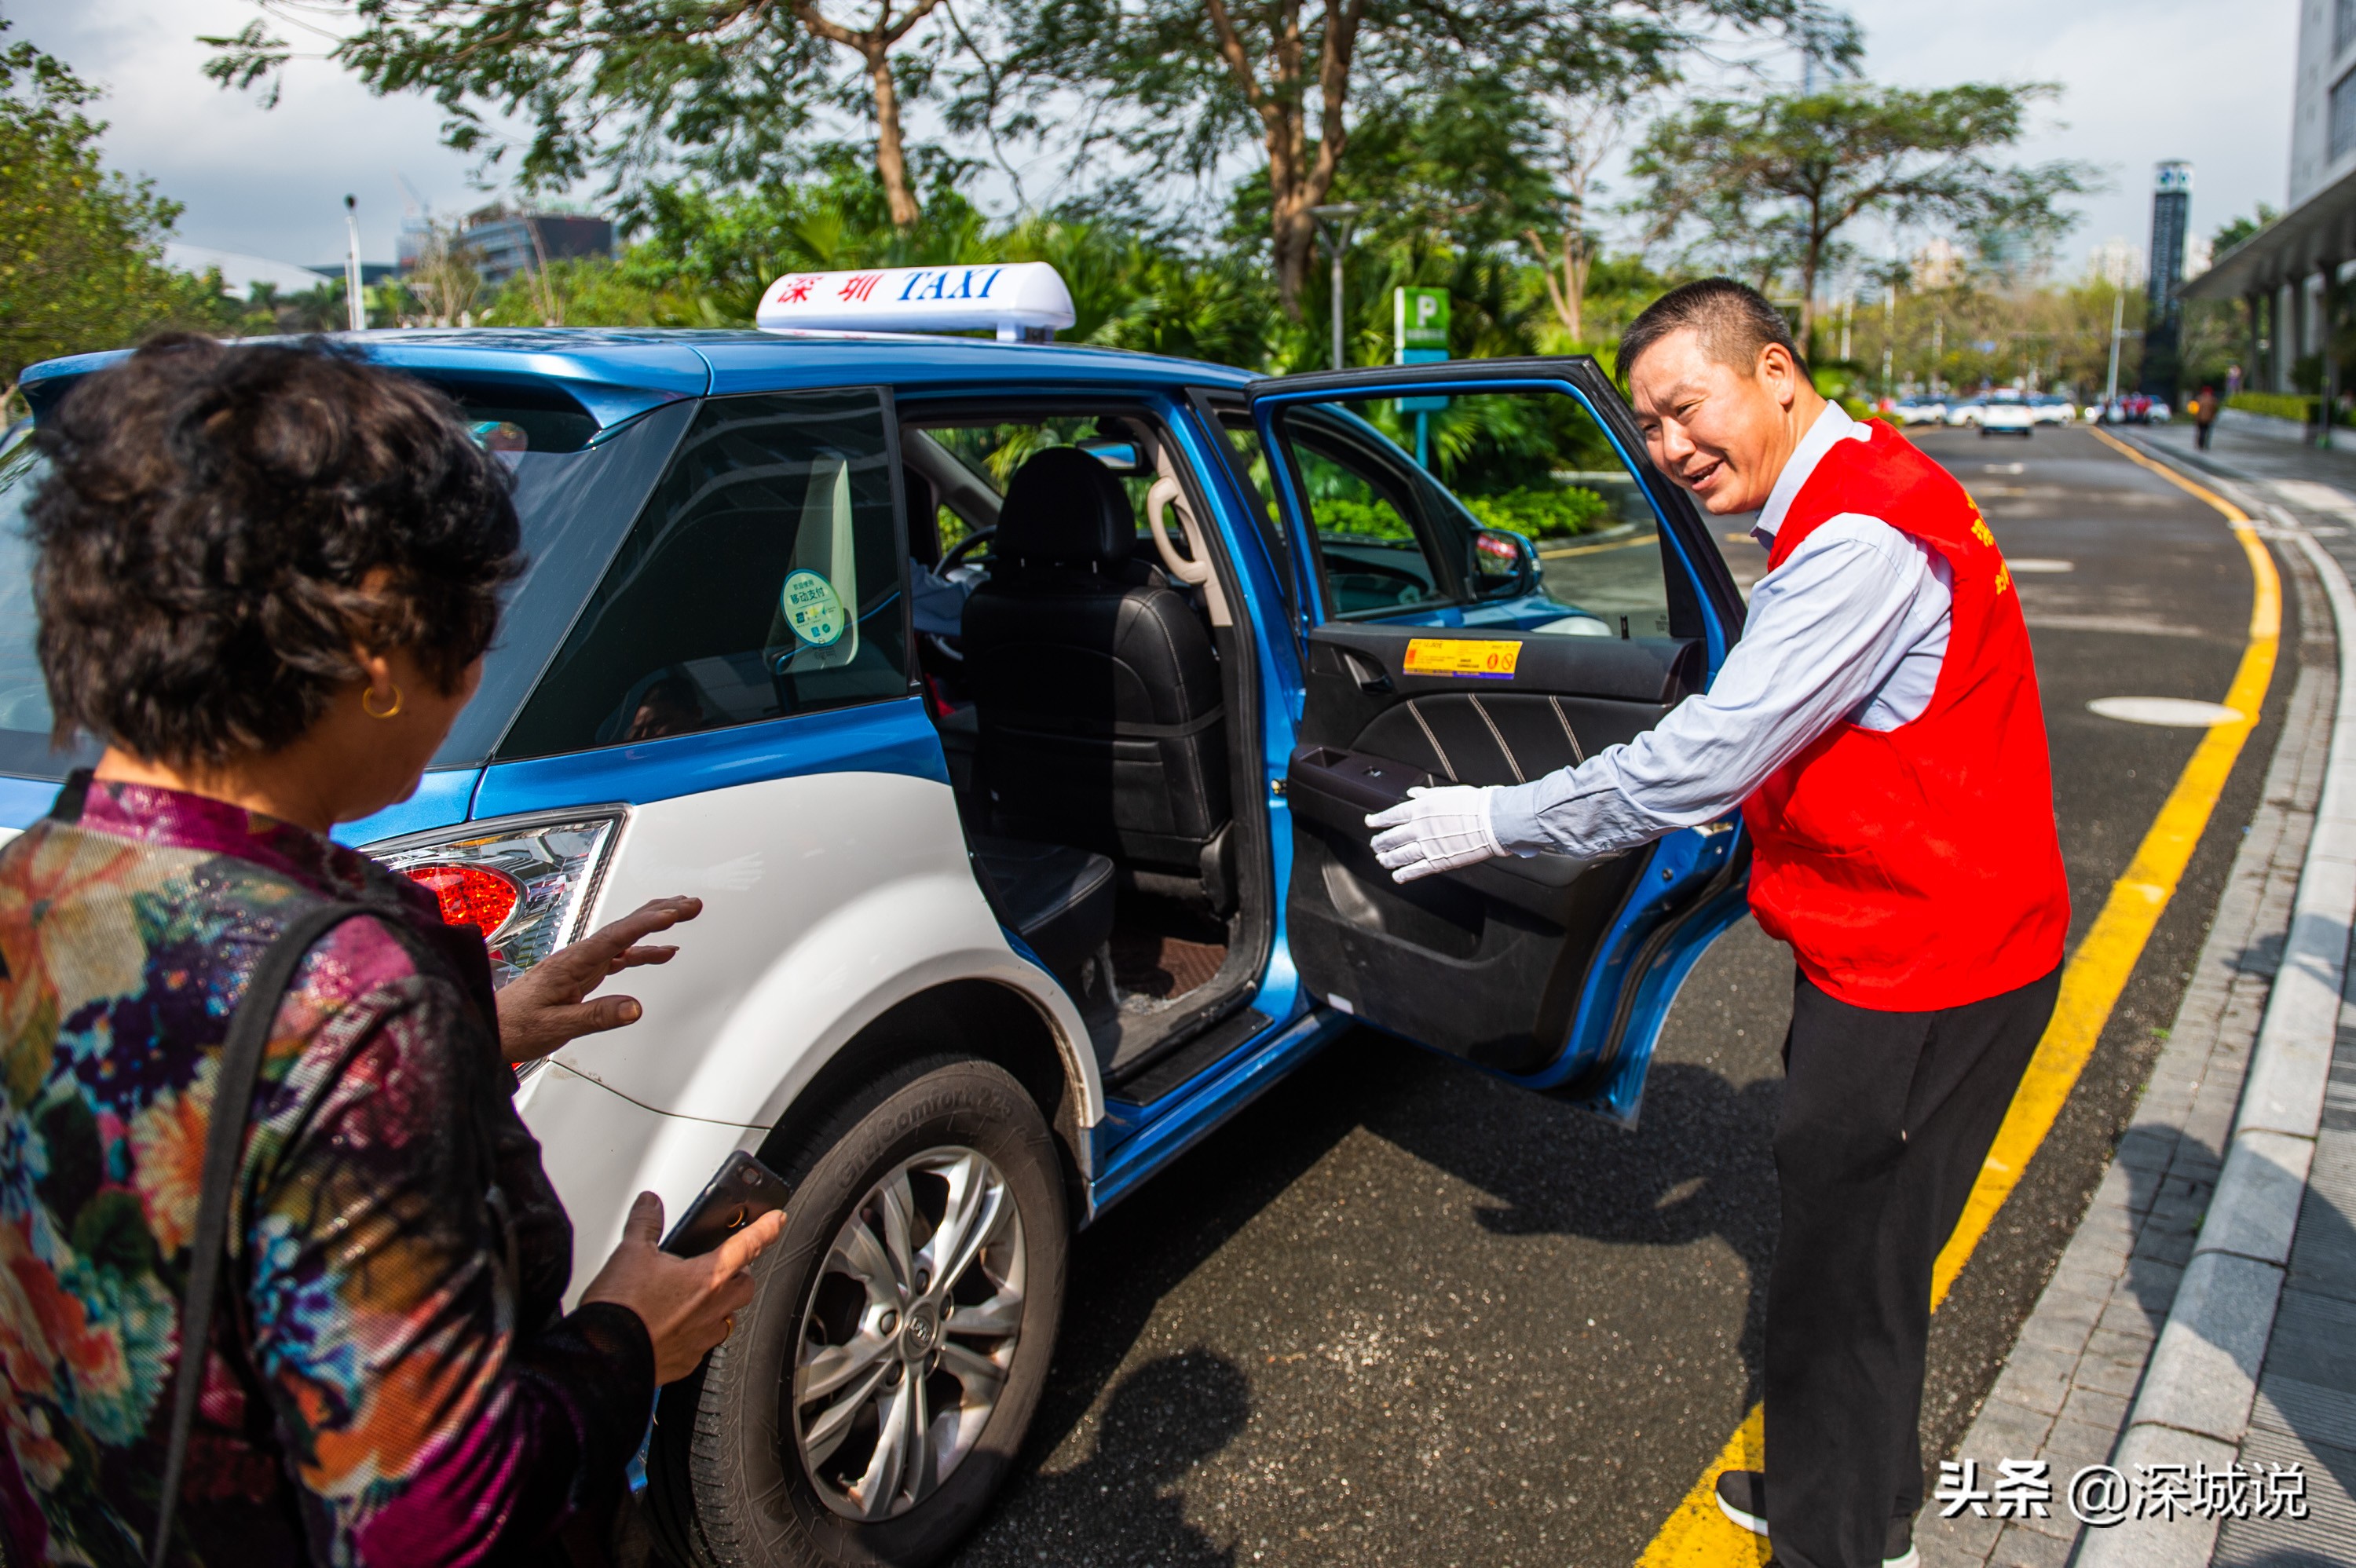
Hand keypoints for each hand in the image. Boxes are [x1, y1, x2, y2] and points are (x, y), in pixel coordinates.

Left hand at [495, 895, 702, 1064]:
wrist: (492, 1027)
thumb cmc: (516, 1025)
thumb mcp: (557, 1026)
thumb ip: (597, 1016)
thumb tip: (634, 1007)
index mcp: (571, 963)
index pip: (615, 938)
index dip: (646, 924)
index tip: (674, 914)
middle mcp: (578, 957)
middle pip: (624, 926)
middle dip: (659, 912)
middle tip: (692, 904)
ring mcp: (582, 963)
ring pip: (625, 937)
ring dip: (655, 924)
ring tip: (685, 914)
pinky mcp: (583, 974)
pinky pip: (621, 956)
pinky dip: (644, 951)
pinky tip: (663, 953)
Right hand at [582, 1191, 784, 1384]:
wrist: (605, 1355)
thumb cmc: (622, 1307)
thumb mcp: (630, 1252)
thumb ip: (645, 1223)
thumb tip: (650, 1205)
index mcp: (708, 1277)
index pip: (748, 1245)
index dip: (766, 1230)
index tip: (776, 1221)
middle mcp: (713, 1309)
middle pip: (744, 1286)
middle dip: (740, 1274)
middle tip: (726, 1265)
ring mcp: (701, 1338)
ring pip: (726, 1319)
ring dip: (719, 1306)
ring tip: (698, 1297)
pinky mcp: (686, 1362)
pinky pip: (702, 1345)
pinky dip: (696, 1334)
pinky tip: (677, 1328)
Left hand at [1366, 785, 1504, 882]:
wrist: (1492, 821)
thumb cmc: (1474, 804)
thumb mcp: (1447, 793)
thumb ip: (1426, 795)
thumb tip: (1412, 793)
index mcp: (1420, 809)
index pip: (1391, 815)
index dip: (1377, 820)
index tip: (1369, 822)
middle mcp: (1419, 828)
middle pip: (1391, 837)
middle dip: (1380, 842)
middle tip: (1375, 845)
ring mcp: (1427, 846)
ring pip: (1399, 855)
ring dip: (1387, 859)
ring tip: (1382, 860)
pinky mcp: (1438, 861)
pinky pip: (1416, 870)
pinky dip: (1404, 874)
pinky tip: (1397, 876)